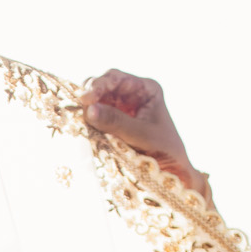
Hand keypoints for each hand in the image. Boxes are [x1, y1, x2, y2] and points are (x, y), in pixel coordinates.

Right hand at [80, 70, 207, 197]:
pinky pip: (94, 119)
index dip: (98, 85)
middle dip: (89, 95)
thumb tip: (88, 110)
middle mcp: (131, 95)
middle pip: (102, 86)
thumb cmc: (166, 151)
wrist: (173, 172)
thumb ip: (117, 122)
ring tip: (77, 119)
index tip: (86, 99)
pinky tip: (80, 126)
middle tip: (79, 107)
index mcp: (146, 89)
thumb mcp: (143, 136)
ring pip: (95, 102)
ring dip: (85, 109)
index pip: (117, 79)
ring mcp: (119, 109)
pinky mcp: (111, 125)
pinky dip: (86, 122)